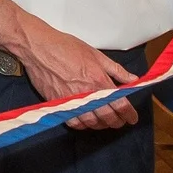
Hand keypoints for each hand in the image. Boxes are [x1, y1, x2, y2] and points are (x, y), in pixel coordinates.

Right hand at [10, 20, 140, 130]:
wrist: (39, 48)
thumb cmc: (65, 47)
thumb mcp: (96, 55)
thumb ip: (116, 70)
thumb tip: (133, 80)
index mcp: (99, 80)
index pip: (121, 105)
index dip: (129, 114)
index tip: (132, 117)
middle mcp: (88, 94)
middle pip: (108, 117)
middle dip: (117, 121)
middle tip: (120, 121)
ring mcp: (73, 101)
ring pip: (92, 123)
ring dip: (101, 124)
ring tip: (104, 122)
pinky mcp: (59, 104)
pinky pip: (74, 122)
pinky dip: (82, 125)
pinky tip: (86, 121)